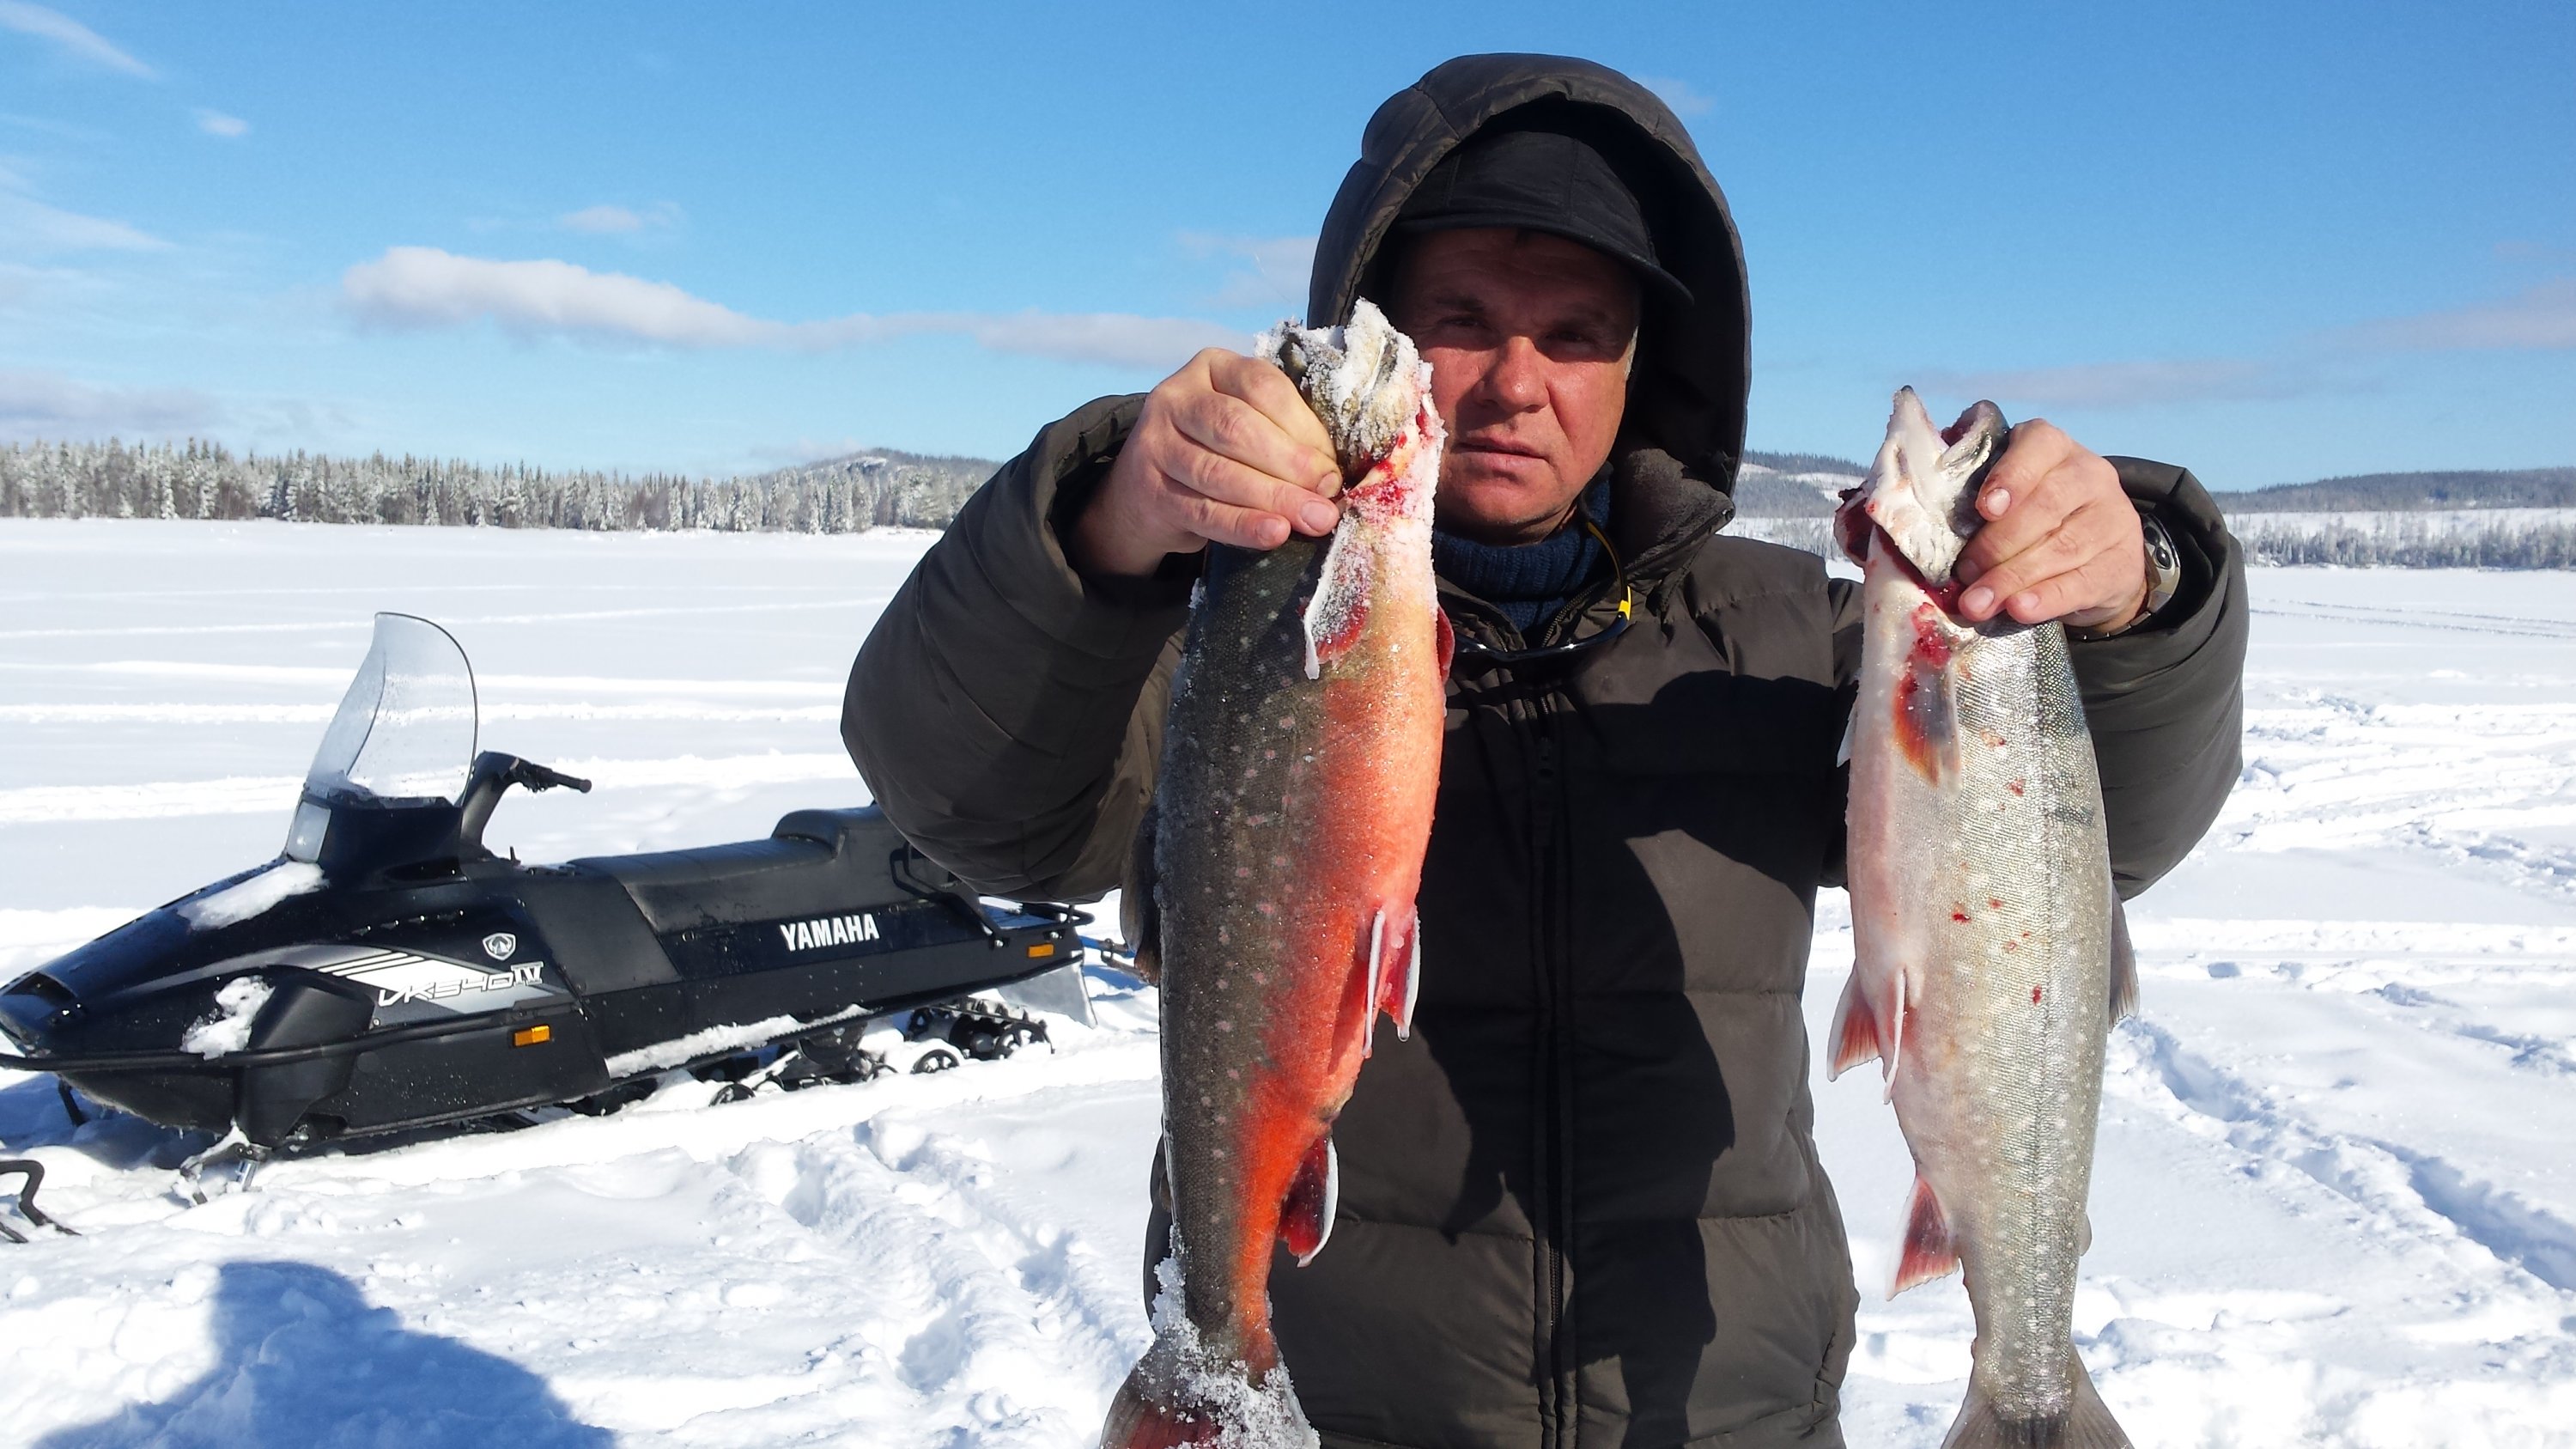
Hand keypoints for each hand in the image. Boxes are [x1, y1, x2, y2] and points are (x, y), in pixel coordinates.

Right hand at [1067, 349, 1343, 579]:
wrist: (1146, 491)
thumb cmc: (1215, 450)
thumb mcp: (1248, 424)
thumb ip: (1284, 435)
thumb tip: (1330, 476)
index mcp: (1212, 367)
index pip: (1261, 387)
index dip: (1303, 427)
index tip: (1332, 465)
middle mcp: (1175, 397)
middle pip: (1236, 427)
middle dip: (1290, 465)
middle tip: (1327, 496)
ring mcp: (1155, 443)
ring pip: (1219, 472)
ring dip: (1273, 499)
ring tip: (1313, 519)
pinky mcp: (1148, 490)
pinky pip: (1202, 510)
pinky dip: (1243, 525)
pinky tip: (1274, 533)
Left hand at [1953, 420, 2148, 630]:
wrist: (2097, 557)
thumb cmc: (2030, 520)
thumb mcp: (2006, 498)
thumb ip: (1968, 495)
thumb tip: (1903, 516)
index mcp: (2054, 449)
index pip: (2038, 445)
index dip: (2011, 475)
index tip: (1984, 509)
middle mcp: (2090, 475)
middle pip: (2046, 505)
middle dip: (1998, 544)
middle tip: (1964, 573)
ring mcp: (2112, 518)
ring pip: (2063, 546)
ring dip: (2013, 578)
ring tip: (1978, 603)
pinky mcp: (2122, 563)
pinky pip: (2082, 581)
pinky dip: (2047, 598)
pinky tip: (2019, 609)